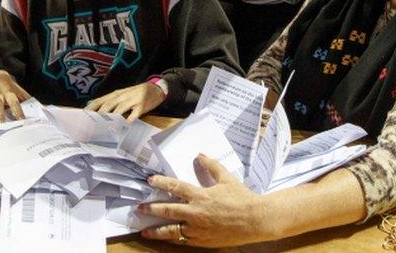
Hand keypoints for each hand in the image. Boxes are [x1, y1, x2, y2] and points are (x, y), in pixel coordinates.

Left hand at [86, 82, 165, 121]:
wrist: (156, 88)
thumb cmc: (136, 94)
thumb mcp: (122, 95)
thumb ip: (110, 102)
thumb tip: (93, 108)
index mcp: (116, 94)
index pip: (100, 100)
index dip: (91, 109)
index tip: (83, 117)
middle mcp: (122, 95)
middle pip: (107, 105)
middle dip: (98, 115)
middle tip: (91, 125)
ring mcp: (132, 100)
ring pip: (119, 108)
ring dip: (112, 118)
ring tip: (104, 128)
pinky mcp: (142, 105)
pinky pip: (134, 113)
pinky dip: (129, 120)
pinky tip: (124, 126)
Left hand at [139, 154, 271, 246]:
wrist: (255, 220)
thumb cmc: (241, 198)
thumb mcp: (226, 178)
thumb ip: (211, 166)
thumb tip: (200, 155)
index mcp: (200, 195)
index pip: (175, 187)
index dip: (161, 182)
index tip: (150, 180)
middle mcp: (196, 213)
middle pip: (168, 211)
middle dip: (151, 209)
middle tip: (140, 208)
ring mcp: (198, 229)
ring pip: (172, 231)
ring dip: (157, 231)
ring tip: (144, 232)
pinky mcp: (203, 240)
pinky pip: (184, 240)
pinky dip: (174, 239)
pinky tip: (166, 239)